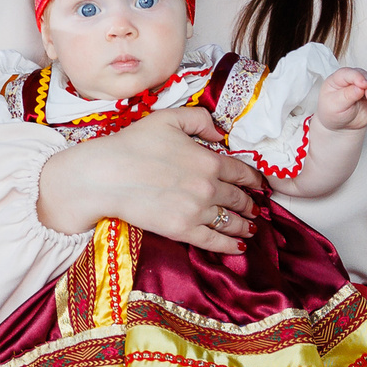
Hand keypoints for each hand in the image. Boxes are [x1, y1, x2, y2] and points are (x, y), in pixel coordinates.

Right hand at [35, 108, 262, 255]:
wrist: (106, 175)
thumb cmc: (132, 144)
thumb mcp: (167, 118)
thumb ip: (199, 119)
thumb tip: (219, 133)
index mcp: (209, 160)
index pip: (241, 172)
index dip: (253, 179)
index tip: (259, 185)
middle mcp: (209, 187)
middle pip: (238, 198)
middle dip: (250, 204)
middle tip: (256, 209)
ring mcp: (197, 211)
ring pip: (230, 221)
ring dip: (244, 226)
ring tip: (250, 229)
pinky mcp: (182, 230)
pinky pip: (213, 241)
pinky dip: (229, 246)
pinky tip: (238, 248)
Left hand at [316, 67, 366, 131]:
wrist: (341, 124)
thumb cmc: (333, 113)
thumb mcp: (335, 107)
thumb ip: (347, 96)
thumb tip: (359, 88)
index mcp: (337, 79)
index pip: (349, 73)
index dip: (358, 77)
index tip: (364, 85)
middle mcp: (352, 79)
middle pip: (366, 76)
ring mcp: (364, 84)